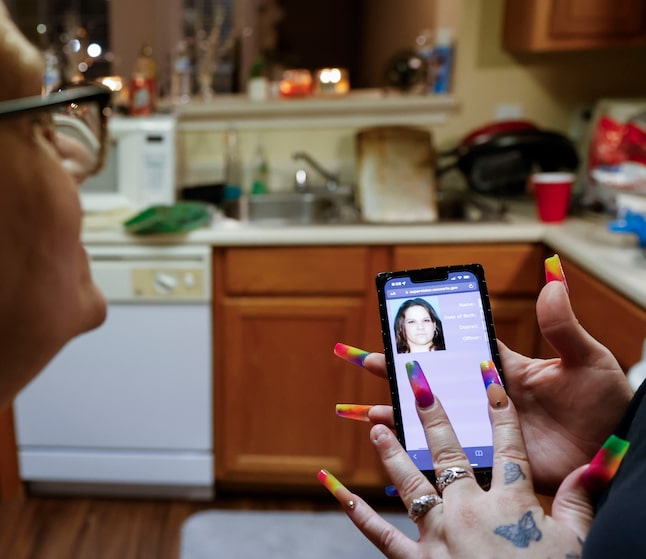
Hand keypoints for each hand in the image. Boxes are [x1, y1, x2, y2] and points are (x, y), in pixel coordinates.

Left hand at [320, 368, 593, 557]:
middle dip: (432, 415)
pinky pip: (380, 534)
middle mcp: (469, 511)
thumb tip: (599, 461)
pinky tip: (335, 488)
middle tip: (415, 382)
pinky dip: (355, 511)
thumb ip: (581, 501)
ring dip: (390, 452)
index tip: (487, 374)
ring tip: (374, 425)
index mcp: (512, 504)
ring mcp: (439, 536)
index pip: (507, 446)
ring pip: (409, 484)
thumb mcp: (576, 544)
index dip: (500, 408)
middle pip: (448, 454)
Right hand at [339, 277, 632, 492]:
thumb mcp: (586, 359)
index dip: (421, 334)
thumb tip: (552, 276)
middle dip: (387, 368)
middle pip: (424, 380)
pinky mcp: (485, 458)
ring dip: (386, 412)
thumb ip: (561, 324)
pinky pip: (441, 456)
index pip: (452, 347)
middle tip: (353, 357)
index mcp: (500, 369)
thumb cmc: (606, 404)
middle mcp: (481, 397)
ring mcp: (480, 429)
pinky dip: (409, 453)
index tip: (392, 319)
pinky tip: (385, 450)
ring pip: (422, 419)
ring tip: (350, 410)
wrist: (613, 450)